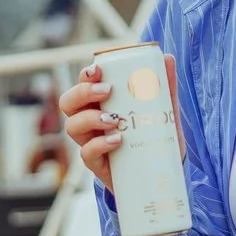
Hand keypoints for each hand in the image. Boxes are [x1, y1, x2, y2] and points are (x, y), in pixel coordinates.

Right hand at [58, 56, 182, 187]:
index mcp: (101, 104)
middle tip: (107, 91)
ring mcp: (91, 143)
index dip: (85, 76)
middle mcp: (90, 122)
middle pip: (68, 103)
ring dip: (90, 118)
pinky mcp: (98, 165)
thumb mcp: (164, 112)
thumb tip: (168, 57)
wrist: (161, 177)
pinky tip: (117, 140)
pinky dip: (99, 144)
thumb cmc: (155, 139)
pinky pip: (87, 154)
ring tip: (114, 119)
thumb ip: (164, 87)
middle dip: (82, 92)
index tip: (98, 69)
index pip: (83, 85)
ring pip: (72, 126)